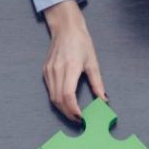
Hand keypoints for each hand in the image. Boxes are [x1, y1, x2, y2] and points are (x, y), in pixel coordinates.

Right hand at [42, 0, 106, 121]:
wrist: (65, 29)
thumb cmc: (81, 43)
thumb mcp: (93, 63)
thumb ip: (97, 83)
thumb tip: (103, 100)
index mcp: (70, 67)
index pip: (68, 95)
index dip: (73, 109)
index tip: (81, 118)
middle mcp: (56, 70)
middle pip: (58, 100)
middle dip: (68, 113)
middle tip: (79, 120)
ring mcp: (49, 71)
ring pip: (52, 97)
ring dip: (62, 108)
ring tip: (74, 114)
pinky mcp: (45, 71)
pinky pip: (50, 90)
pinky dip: (57, 100)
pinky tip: (66, 102)